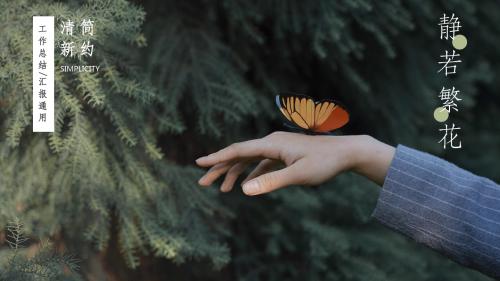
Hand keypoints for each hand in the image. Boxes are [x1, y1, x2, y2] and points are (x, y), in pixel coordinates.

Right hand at [196, 132, 394, 195]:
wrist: (346, 152)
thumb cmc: (325, 163)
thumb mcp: (299, 175)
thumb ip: (271, 182)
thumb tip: (244, 190)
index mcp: (271, 144)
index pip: (238, 150)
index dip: (217, 158)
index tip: (198, 163)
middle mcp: (271, 142)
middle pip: (239, 154)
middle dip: (220, 168)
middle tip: (203, 183)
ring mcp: (278, 147)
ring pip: (249, 159)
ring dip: (234, 173)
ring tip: (221, 189)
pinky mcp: (284, 154)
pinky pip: (261, 162)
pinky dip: (250, 173)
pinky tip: (246, 184)